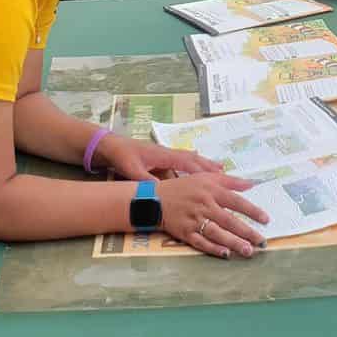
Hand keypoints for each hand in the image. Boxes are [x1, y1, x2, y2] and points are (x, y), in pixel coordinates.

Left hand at [100, 134, 222, 180]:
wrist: (110, 145)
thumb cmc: (121, 156)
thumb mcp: (132, 170)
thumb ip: (146, 180)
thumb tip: (162, 191)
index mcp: (163, 155)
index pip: (188, 162)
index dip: (203, 170)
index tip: (218, 177)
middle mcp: (168, 153)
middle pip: (193, 159)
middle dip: (209, 166)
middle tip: (226, 172)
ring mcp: (165, 154)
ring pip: (190, 159)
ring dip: (204, 164)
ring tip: (220, 170)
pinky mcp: (161, 158)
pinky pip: (182, 161)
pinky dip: (193, 164)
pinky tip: (198, 167)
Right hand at [157, 172, 268, 258]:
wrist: (155, 199)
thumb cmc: (183, 187)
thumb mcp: (205, 177)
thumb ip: (229, 181)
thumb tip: (251, 184)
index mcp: (211, 191)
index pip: (236, 201)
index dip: (252, 210)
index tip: (266, 219)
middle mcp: (204, 206)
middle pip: (229, 220)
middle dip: (247, 232)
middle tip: (262, 241)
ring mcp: (194, 220)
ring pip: (217, 233)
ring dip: (233, 243)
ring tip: (248, 251)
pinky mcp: (185, 232)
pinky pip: (201, 242)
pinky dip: (213, 248)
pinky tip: (225, 254)